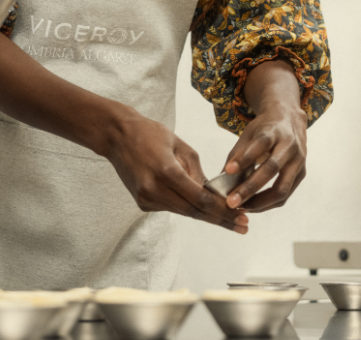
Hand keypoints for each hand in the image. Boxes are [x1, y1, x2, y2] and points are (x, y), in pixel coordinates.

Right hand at [104, 110, 249, 232]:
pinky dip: (188, 207)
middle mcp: (155, 189)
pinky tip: (204, 208)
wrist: (117, 137)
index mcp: (166, 171)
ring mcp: (146, 199)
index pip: (200, 199)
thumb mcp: (181, 147)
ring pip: (184, 212)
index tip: (241, 217)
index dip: (223, 210)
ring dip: (207, 216)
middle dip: (221, 220)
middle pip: (194, 212)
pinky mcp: (143, 203)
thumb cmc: (151, 134)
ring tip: (230, 220)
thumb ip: (198, 172)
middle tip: (243, 227)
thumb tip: (215, 193)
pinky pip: (172, 208)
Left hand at [222, 102, 307, 212]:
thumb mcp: (249, 133)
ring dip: (260, 203)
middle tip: (231, 202)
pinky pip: (285, 195)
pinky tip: (252, 206)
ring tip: (241, 208)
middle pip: (271, 169)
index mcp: (275, 131)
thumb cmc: (265, 129)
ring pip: (281, 189)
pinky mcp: (301, 174)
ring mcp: (299, 161)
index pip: (260, 144)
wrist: (290, 120)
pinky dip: (268, 204)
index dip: (244, 158)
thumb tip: (221, 182)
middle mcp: (290, 146)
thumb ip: (236, 155)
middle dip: (250, 188)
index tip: (228, 171)